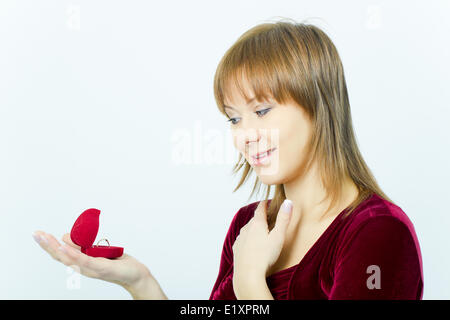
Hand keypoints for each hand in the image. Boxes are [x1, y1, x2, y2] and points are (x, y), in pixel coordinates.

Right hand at [32, 231, 154, 292]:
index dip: (49, 245)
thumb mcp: (96, 251)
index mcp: (81, 263)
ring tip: (45, 237)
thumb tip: (66, 236)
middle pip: (60, 257)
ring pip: (69, 259)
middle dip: (47, 245)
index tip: (38, 234)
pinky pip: (84, 260)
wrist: (135, 275)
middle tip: (36, 233)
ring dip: (55, 247)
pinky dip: (72, 253)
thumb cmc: (117, 263)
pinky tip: (64, 246)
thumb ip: (82, 246)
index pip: (61, 254)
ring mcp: (91, 269)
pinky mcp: (101, 267)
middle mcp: (83, 268)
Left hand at [232, 199, 292, 290]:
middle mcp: (246, 229)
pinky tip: (250, 244)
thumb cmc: (265, 256)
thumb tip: (288, 202)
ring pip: (247, 230)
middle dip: (259, 217)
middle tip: (265, 216)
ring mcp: (240, 240)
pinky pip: (242, 240)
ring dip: (253, 228)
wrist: (248, 275)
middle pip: (253, 220)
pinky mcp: (236, 250)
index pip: (260, 210)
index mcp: (257, 224)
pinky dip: (247, 239)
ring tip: (259, 230)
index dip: (264, 205)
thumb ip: (283, 219)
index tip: (265, 201)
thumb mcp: (278, 237)